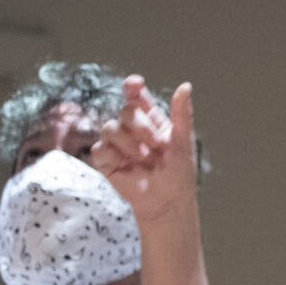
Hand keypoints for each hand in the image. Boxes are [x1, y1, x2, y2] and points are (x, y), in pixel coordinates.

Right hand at [90, 75, 200, 228]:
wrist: (168, 200)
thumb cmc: (179, 171)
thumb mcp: (184, 141)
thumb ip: (182, 114)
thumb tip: (186, 86)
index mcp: (150, 119)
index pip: (136, 96)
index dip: (132, 87)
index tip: (134, 84)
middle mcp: (131, 128)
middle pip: (125, 111)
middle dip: (140, 127)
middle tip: (156, 145)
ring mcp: (116, 143)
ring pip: (109, 128)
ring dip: (128, 143)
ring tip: (144, 158)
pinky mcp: (105, 160)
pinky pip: (99, 149)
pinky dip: (113, 156)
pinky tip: (127, 166)